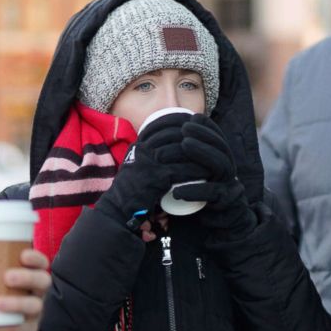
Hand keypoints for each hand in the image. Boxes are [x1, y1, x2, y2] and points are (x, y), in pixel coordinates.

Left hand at [0, 248, 50, 330]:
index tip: (23, 255)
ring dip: (17, 303)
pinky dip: (7, 327)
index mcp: (28, 276)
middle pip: (43, 281)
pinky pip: (22, 329)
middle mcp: (36, 293)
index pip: (41, 264)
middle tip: (7, 277)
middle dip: (27, 277)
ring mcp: (34, 313)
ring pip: (35, 306)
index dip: (36, 258)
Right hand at [95, 112, 207, 229]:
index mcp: (138, 145)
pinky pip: (180, 170)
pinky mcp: (155, 178)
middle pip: (172, 134)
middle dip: (192, 134)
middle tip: (208, 139)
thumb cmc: (130, 190)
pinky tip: (206, 173)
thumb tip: (164, 147)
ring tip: (211, 157)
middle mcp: (142, 150)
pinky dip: (195, 171)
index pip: (159, 125)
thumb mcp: (135, 165)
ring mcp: (148, 163)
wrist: (119, 209)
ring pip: (179, 151)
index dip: (177, 121)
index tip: (192, 122)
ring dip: (198, 153)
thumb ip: (147, 155)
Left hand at [171, 115, 256, 239]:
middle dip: (203, 135)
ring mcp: (231, 188)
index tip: (191, 118)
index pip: (219, 139)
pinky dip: (195, 191)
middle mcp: (230, 173)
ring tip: (184, 145)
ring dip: (203, 152)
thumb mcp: (198, 180)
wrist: (226, 229)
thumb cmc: (205, 202)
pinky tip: (178, 191)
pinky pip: (213, 195)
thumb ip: (190, 164)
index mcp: (224, 163)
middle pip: (221, 148)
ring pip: (221, 165)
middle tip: (184, 130)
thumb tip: (167, 144)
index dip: (207, 127)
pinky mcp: (228, 206)